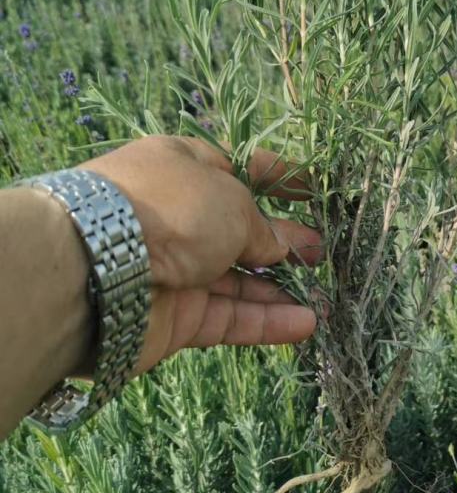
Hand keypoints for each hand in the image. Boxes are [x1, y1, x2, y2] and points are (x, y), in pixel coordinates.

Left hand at [76, 135, 323, 377]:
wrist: (94, 269)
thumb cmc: (169, 209)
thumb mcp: (231, 203)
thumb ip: (263, 228)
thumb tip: (282, 247)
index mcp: (183, 167)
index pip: (239, 169)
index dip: (278, 178)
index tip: (313, 189)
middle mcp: (178, 216)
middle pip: (240, 230)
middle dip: (284, 241)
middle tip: (322, 252)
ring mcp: (175, 269)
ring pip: (237, 281)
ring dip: (281, 289)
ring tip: (326, 296)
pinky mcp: (174, 317)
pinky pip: (227, 317)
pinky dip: (265, 322)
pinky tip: (305, 325)